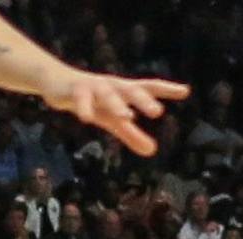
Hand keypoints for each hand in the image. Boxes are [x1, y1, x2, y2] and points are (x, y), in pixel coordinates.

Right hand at [42, 69, 189, 156]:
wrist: (57, 83)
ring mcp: (93, 86)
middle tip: (158, 112)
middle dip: (143, 100)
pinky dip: (84, 107)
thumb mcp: (112, 119)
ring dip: (117, 104)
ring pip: (107, 94)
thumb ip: (132, 134)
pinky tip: (87, 118)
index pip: (148, 87)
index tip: (185, 91)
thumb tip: (153, 151)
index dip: (166, 89)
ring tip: (127, 116)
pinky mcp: (74, 91)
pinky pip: (80, 99)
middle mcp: (112, 86)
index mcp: (124, 90)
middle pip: (130, 90)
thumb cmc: (92, 100)